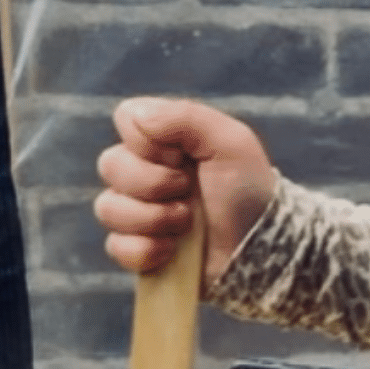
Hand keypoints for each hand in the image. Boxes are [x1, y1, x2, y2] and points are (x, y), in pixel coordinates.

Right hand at [94, 98, 275, 286]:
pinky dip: (144, 249)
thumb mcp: (231, 143)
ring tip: (187, 225)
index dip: (149, 141)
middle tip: (189, 194)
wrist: (262, 248)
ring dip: (152, 218)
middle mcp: (146, 171)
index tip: (183, 157)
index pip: (126, 119)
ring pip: (107, 208)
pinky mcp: (140, 249)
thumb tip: (137, 117)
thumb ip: (186, 118)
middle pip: (110, 164)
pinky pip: (116, 246)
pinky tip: (172, 251)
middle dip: (154, 183)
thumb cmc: (250, 191)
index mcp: (165, 140)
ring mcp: (140, 211)